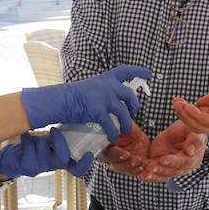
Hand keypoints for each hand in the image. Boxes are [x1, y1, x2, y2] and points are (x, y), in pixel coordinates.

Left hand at [0, 130, 95, 178]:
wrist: (12, 157)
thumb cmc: (35, 146)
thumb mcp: (51, 140)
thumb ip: (62, 136)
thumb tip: (77, 116)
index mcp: (62, 161)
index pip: (77, 169)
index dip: (85, 164)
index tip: (89, 154)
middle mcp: (53, 166)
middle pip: (63, 159)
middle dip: (59, 141)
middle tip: (54, 129)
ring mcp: (40, 168)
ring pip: (44, 149)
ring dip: (38, 138)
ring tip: (33, 136)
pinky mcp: (28, 167)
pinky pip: (30, 148)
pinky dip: (27, 138)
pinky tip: (25, 137)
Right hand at [20, 65, 151, 138]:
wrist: (60, 100)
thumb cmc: (73, 96)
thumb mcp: (91, 87)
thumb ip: (102, 91)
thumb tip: (111, 101)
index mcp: (105, 78)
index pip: (125, 71)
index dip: (138, 71)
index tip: (148, 73)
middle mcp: (108, 86)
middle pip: (130, 95)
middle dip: (134, 105)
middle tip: (133, 112)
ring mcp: (105, 98)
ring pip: (124, 113)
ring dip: (126, 124)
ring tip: (125, 130)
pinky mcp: (99, 112)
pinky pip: (111, 125)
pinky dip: (113, 133)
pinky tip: (113, 137)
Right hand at [98, 126, 149, 177]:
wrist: (138, 137)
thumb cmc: (127, 130)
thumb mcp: (124, 126)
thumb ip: (119, 126)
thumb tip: (119, 124)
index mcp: (105, 148)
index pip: (107, 154)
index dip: (116, 155)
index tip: (127, 154)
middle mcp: (110, 159)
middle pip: (115, 165)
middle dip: (127, 164)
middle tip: (136, 160)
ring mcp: (120, 165)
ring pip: (125, 170)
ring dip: (134, 168)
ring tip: (143, 163)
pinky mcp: (130, 169)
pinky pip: (133, 172)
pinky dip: (140, 171)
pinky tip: (146, 167)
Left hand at [140, 122, 206, 182]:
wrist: (180, 133)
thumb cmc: (190, 130)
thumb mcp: (194, 131)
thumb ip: (195, 140)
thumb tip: (190, 151)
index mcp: (193, 159)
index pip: (182, 162)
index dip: (172, 162)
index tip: (163, 159)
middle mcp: (183, 168)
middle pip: (171, 171)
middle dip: (159, 169)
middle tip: (150, 167)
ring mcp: (172, 170)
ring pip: (162, 175)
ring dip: (152, 175)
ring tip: (143, 174)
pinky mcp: (161, 168)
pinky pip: (155, 175)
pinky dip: (148, 176)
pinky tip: (140, 176)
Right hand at [173, 78, 208, 134]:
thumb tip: (198, 102)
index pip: (202, 116)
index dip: (189, 110)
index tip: (178, 101)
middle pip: (198, 123)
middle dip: (184, 114)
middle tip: (175, 103)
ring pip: (201, 125)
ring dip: (188, 115)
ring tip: (178, 105)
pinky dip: (198, 116)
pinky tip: (190, 107)